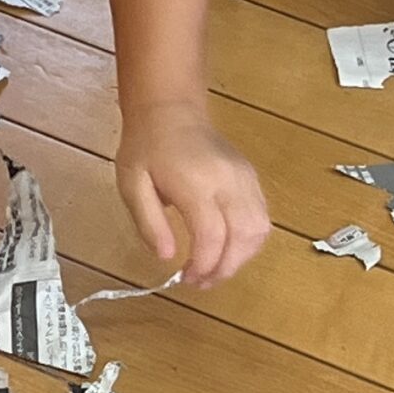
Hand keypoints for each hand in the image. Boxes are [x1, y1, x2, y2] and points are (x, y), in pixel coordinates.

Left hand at [115, 103, 269, 286]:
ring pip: (259, 230)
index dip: (203, 265)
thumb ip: (148, 222)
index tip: (185, 279)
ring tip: (214, 269)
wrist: (170, 110)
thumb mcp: (131, 183)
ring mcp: (245, 178)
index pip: (211, 235)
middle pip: (243, 237)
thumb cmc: (146, 147)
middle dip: (224, 268)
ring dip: (241, 258)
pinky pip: (261, 218)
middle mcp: (228, 181)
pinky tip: (226, 248)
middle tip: (201, 282)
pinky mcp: (252, 178)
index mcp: (195, 182)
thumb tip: (167, 257)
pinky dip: (249, 241)